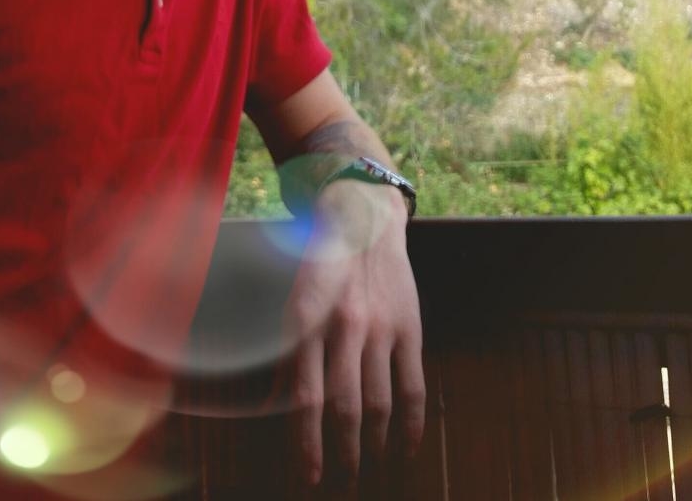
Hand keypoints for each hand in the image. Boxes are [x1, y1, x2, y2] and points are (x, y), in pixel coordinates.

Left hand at [283, 180, 424, 487]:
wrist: (364, 217)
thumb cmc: (319, 261)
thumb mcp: (292, 296)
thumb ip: (288, 347)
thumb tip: (277, 403)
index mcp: (308, 319)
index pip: (306, 396)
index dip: (306, 442)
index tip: (308, 475)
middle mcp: (344, 326)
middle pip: (344, 407)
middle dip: (342, 453)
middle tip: (340, 480)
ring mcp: (381, 328)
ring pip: (379, 402)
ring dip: (374, 444)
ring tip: (367, 467)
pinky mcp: (409, 327)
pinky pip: (413, 386)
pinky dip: (412, 424)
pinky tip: (406, 448)